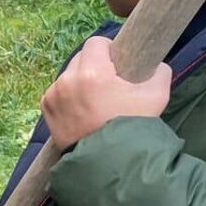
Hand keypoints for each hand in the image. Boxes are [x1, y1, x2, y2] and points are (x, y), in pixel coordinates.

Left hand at [40, 35, 172, 146]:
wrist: (107, 163)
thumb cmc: (133, 128)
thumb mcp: (157, 96)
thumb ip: (160, 71)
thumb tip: (156, 65)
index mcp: (92, 73)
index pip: (96, 42)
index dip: (109, 49)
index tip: (117, 63)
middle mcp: (67, 81)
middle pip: (80, 58)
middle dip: (94, 65)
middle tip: (109, 84)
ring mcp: (53, 96)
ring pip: (68, 75)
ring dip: (80, 81)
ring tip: (95, 100)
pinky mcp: (46, 109)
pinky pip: (58, 92)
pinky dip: (68, 96)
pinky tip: (82, 110)